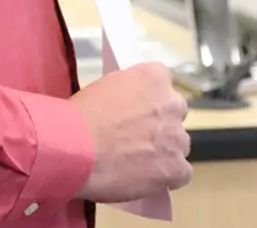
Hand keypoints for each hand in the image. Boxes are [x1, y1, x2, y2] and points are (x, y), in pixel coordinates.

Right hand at [72, 63, 192, 202]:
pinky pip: (181, 173)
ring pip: (178, 144)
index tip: (138, 113)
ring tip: (139, 163)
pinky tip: (150, 180)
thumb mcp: (107, 86)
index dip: (150, 102)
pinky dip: (168, 177)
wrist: (76, 147)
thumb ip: (129, 93)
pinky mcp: (174, 167)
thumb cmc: (83, 115)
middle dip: (160, 125)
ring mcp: (176, 136)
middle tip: (137, 138)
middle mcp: (172, 103)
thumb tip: (131, 106)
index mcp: (155, 76)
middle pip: (174, 114)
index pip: (163, 86)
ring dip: (165, 151)